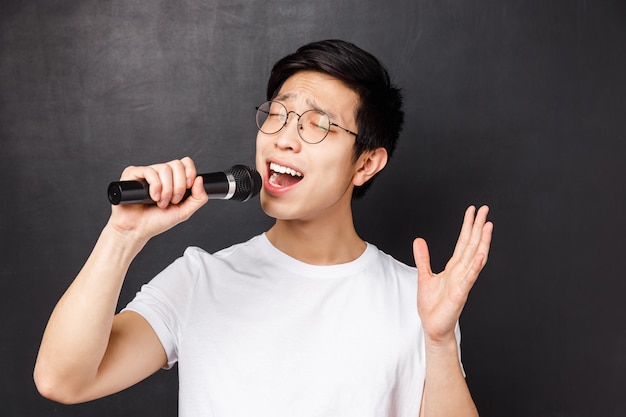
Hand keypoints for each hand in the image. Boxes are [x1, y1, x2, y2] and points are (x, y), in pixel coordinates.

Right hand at [108, 157, 208, 241]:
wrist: (136, 230)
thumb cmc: (156, 221)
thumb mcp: (184, 211)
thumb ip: (198, 198)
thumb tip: (200, 179)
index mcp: (172, 180)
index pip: (185, 163)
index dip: (190, 173)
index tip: (188, 187)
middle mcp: (160, 174)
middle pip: (177, 164)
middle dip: (179, 186)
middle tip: (173, 201)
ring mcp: (147, 173)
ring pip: (165, 168)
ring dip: (167, 189)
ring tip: (161, 203)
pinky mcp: (133, 173)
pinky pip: (149, 171)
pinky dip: (155, 186)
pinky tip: (152, 198)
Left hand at [413, 205, 492, 344]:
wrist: (433, 327)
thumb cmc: (432, 305)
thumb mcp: (424, 276)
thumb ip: (423, 258)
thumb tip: (419, 240)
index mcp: (454, 268)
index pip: (463, 242)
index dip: (468, 226)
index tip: (473, 211)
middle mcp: (461, 272)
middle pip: (472, 245)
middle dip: (478, 227)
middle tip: (485, 209)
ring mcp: (463, 281)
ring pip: (475, 257)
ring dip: (482, 242)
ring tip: (488, 226)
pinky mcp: (460, 293)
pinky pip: (470, 277)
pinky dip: (476, 266)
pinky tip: (482, 254)